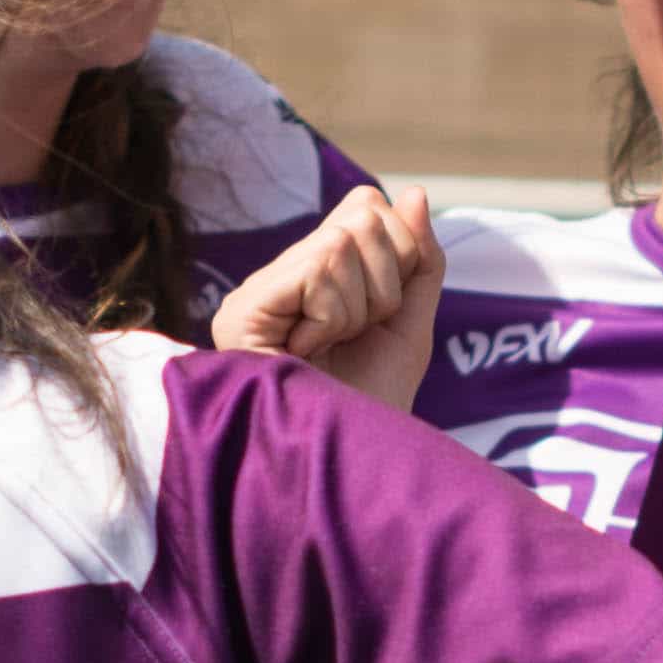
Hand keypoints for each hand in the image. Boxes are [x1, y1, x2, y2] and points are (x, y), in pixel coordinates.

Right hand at [209, 185, 444, 411]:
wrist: (347, 469)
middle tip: (353, 335)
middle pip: (362, 214)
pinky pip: (319, 267)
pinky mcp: (242, 308)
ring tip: (328, 350)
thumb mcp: (410, 326)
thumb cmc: (372, 405)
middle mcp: (280, 276)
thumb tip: (416, 193)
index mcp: (314, 275)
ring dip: (358, 308)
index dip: (400, 254)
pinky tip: (306, 352)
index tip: (380, 314)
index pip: (368, 205)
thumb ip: (420, 261)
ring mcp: (256, 290)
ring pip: (343, 241)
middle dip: (384, 283)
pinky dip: (334, 315)